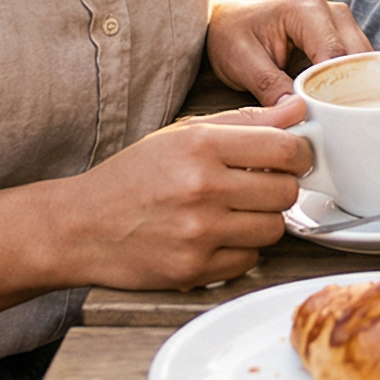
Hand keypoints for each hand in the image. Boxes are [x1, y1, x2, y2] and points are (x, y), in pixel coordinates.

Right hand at [46, 99, 312, 291]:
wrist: (80, 227)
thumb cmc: (132, 177)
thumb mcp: (181, 134)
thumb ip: (244, 121)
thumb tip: (296, 110)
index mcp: (201, 146)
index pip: (285, 148)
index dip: (299, 153)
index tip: (294, 158)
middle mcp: (202, 188)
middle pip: (286, 191)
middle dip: (280, 188)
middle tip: (258, 187)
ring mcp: (199, 232)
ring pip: (274, 228)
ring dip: (262, 221)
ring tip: (234, 212)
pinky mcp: (195, 269)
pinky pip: (250, 260)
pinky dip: (241, 250)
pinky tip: (216, 236)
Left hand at [207, 0, 371, 104]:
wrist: (229, 24)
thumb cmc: (232, 36)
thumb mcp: (241, 61)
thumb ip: (269, 85)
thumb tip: (296, 112)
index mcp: (307, 11)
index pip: (336, 55)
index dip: (334, 89)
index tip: (323, 118)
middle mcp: (333, 13)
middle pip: (359, 59)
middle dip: (350, 93)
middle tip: (333, 124)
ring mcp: (342, 26)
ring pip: (365, 66)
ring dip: (354, 92)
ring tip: (335, 119)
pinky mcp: (344, 42)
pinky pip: (359, 69)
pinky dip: (352, 90)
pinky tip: (338, 110)